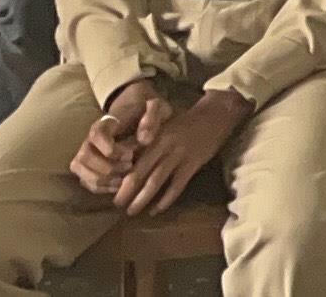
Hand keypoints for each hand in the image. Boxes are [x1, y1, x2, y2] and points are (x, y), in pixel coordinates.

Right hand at [70, 79, 159, 196]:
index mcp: (104, 123)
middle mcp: (89, 139)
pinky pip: (87, 183)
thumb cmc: (145, 113)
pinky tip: (119, 185)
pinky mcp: (87, 169)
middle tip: (129, 167)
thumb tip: (145, 139)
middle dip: (107, 167)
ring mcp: (86, 155)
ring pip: (82, 172)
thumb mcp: (156, 108)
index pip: (96, 135)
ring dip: (103, 180)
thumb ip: (153, 117)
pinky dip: (102, 188)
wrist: (135, 114)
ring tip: (124, 179)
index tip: (130, 155)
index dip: (110, 149)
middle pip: (84, 157)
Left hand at [113, 87, 249, 216]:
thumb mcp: (163, 128)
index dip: (119, 175)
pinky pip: (176, 186)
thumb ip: (147, 144)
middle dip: (126, 191)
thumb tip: (126, 163)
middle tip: (116, 205)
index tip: (110, 188)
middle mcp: (163, 146)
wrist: (215, 115)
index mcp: (153, 138)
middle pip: (139, 173)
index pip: (131, 160)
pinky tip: (157, 210)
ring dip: (142, 199)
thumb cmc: (186, 123)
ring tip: (132, 211)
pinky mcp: (193, 164)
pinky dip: (166, 200)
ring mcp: (179, 155)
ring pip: (155, 181)